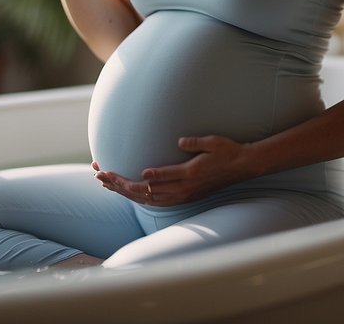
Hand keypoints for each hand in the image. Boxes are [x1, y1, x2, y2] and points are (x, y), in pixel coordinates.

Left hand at [92, 135, 253, 205]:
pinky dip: (138, 197)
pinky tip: (126, 191)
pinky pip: (156, 201)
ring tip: (104, 181)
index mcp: (189, 174)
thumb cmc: (227, 150)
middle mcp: (183, 189)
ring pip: (147, 198)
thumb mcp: (214, 142)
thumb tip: (178, 141)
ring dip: (124, 190)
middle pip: (145, 191)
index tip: (115, 172)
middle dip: (119, 183)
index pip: (156, 178)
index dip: (134, 177)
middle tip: (99, 172)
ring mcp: (183, 195)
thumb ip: (195, 143)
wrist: (243, 166)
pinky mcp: (184, 197)